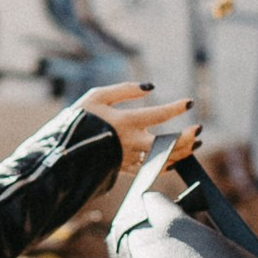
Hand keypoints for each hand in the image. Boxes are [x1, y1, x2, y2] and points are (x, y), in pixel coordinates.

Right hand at [80, 81, 194, 177]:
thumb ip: (123, 90)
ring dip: (181, 153)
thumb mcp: (96, 97)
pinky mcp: (122, 170)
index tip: (189, 103)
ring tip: (194, 145)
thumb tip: (149, 87)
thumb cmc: (77, 121)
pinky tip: (173, 160)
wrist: (59, 152)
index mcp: (125, 122)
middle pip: (167, 144)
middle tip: (199, 131)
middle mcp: (130, 143)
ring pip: (162, 159)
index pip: (158, 115)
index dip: (176, 108)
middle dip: (187, 138)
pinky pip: (149, 170)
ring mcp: (127, 159)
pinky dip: (164, 165)